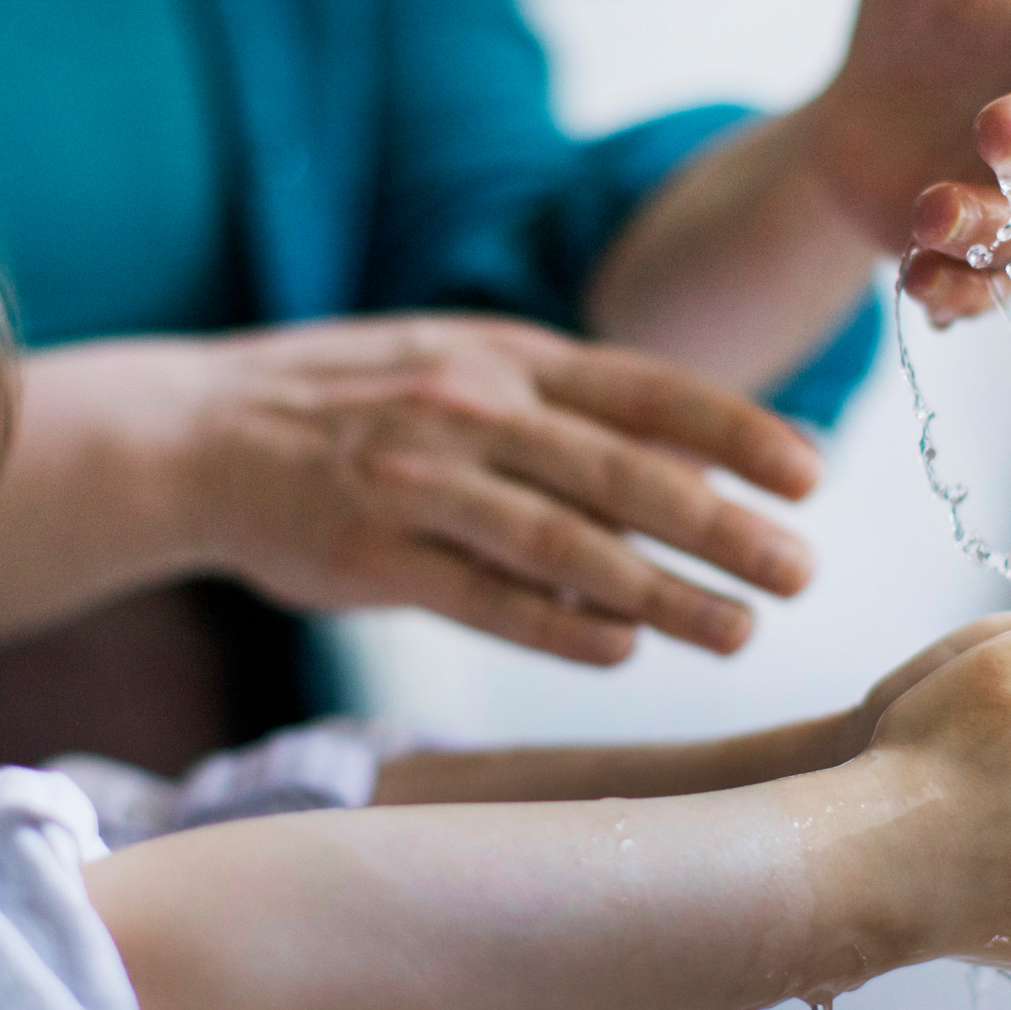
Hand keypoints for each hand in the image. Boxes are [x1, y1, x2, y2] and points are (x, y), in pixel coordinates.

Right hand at [181, 315, 822, 663]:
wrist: (198, 432)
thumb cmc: (361, 405)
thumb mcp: (470, 370)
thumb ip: (578, 416)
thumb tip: (710, 473)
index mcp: (509, 357)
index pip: (648, 390)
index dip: (735, 433)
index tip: (812, 477)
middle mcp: (472, 410)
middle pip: (621, 471)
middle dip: (722, 524)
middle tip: (802, 571)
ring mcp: (419, 481)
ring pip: (561, 541)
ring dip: (659, 591)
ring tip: (737, 633)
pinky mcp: (370, 554)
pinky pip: (478, 596)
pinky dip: (553, 624)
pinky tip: (621, 652)